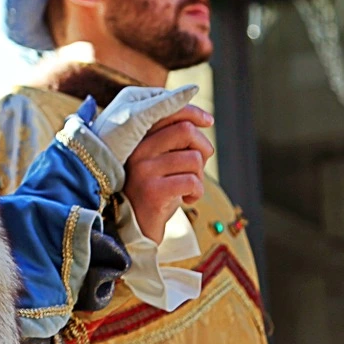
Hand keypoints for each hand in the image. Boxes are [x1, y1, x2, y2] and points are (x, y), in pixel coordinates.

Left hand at [89, 84, 199, 166]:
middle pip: (168, 110)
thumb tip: (195, 88)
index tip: (208, 121)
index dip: (190, 108)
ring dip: (182, 131)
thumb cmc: (114, 135)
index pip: (169, 97)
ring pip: (164, 124)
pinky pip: (157, 136)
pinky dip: (172, 141)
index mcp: (134, 95)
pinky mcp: (131, 139)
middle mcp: (133, 106)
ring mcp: (131, 123)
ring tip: (199, 142)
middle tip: (208, 129)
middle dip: (188, 119)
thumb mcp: (142, 117)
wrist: (90, 160)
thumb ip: (167, 103)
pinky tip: (181, 150)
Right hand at [122, 105, 214, 244]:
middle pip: (185, 130)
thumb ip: (171, 141)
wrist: (135, 231)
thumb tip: (200, 121)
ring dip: (200, 176)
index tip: (208, 121)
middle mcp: (137, 150)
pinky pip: (192, 181)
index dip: (193, 113)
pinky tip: (187, 200)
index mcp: (137, 139)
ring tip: (188, 188)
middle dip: (203, 147)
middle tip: (199, 167)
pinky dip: (197, 192)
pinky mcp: (153, 192)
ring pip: (193, 158)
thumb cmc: (153, 193)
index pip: (167, 112)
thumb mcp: (158, 162)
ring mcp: (143, 170)